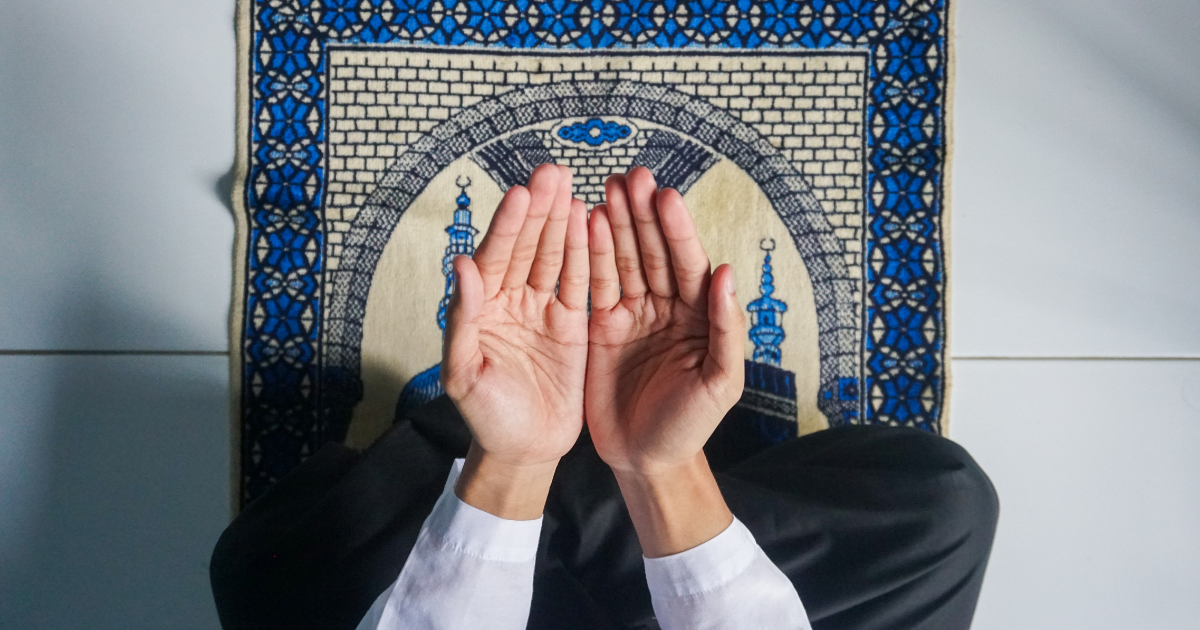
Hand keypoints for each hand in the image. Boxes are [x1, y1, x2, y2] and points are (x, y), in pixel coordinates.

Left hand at [440, 164, 588, 518]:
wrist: (524, 452)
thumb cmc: (486, 418)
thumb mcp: (466, 375)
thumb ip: (463, 320)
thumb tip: (459, 264)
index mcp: (483, 309)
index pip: (496, 257)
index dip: (510, 225)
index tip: (524, 193)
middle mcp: (511, 301)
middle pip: (527, 246)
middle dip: (540, 209)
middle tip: (554, 171)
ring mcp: (542, 310)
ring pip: (553, 256)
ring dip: (563, 221)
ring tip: (574, 184)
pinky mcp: (572, 325)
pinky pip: (579, 283)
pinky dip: (584, 253)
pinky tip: (591, 221)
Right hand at [585, 167, 743, 555]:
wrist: (647, 461)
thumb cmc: (690, 426)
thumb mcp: (719, 385)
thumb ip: (726, 330)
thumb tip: (726, 274)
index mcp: (698, 316)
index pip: (688, 264)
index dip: (677, 230)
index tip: (665, 197)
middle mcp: (666, 307)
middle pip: (654, 252)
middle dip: (643, 214)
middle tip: (631, 176)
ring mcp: (632, 314)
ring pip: (624, 260)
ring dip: (616, 224)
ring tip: (605, 187)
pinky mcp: (602, 328)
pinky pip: (594, 285)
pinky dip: (589, 255)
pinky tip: (582, 224)